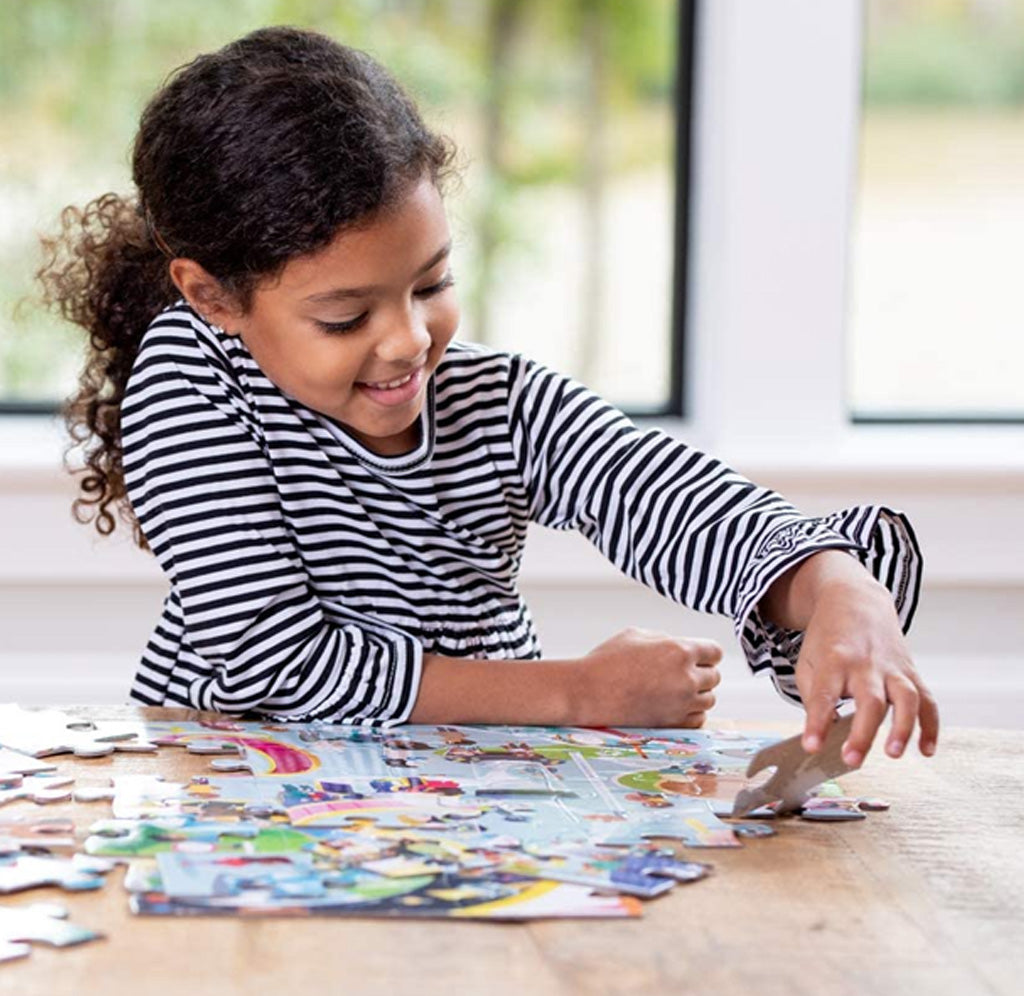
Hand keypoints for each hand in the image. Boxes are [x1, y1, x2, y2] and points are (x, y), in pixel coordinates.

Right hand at [574, 627, 721, 726]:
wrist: (588, 691)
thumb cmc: (607, 659)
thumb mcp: (636, 634)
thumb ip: (666, 639)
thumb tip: (682, 647)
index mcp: (680, 650)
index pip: (715, 652)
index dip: (706, 653)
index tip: (697, 656)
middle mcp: (687, 678)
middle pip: (714, 677)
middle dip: (701, 673)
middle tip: (680, 673)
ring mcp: (682, 703)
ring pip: (709, 700)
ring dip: (697, 694)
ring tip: (675, 690)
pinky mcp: (673, 723)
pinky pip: (699, 720)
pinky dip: (691, 713)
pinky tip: (675, 705)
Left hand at [795, 578, 939, 766]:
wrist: (854, 602)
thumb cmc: (827, 640)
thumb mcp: (808, 662)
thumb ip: (814, 698)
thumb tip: (825, 734)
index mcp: (833, 660)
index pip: (824, 695)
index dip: (817, 722)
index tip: (812, 747)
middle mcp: (865, 664)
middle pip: (869, 700)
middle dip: (862, 733)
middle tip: (851, 760)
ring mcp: (892, 668)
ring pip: (905, 697)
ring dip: (903, 728)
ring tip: (893, 754)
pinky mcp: (911, 672)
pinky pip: (927, 700)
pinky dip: (930, 726)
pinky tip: (926, 750)